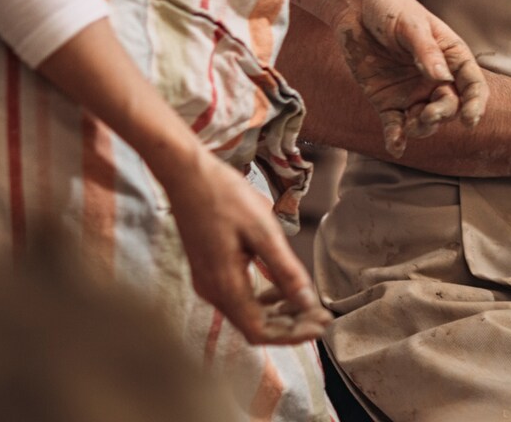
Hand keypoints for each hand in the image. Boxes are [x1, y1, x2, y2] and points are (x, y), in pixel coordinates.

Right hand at [161, 150, 332, 345]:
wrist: (188, 176)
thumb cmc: (225, 197)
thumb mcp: (263, 231)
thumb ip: (284, 270)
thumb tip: (306, 301)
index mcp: (224, 285)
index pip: (260, 331)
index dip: (292, 335)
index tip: (321, 326)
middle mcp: (212, 292)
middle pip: (254, 326)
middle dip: (291, 325)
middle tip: (322, 316)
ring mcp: (208, 283)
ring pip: (247, 314)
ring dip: (279, 313)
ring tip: (309, 303)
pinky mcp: (209, 272)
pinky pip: (239, 298)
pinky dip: (264, 299)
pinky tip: (282, 286)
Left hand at [331, 0, 487, 156]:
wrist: (354, 6)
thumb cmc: (390, 8)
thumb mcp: (411, 26)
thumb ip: (426, 52)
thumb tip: (442, 78)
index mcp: (450, 57)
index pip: (472, 85)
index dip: (476, 104)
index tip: (470, 119)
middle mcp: (434, 78)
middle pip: (450, 106)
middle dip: (442, 114)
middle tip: (428, 114)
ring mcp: (411, 91)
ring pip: (425, 120)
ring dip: (421, 127)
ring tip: (409, 125)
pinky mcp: (386, 100)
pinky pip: (394, 124)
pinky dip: (396, 137)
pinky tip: (395, 146)